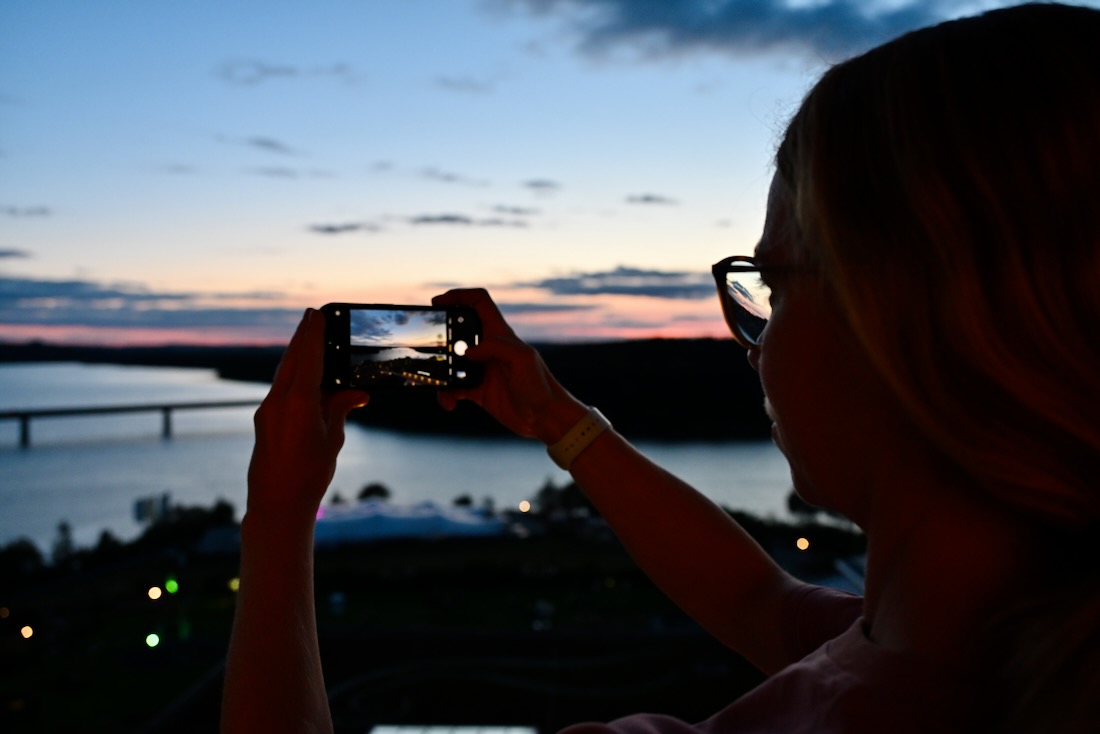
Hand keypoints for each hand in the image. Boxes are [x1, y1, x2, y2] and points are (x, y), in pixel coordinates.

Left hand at [246, 308, 368, 519]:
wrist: (276, 503)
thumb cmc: (309, 474)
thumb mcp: (332, 438)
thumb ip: (340, 408)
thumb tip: (354, 392)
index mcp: (298, 401)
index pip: (309, 357)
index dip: (314, 334)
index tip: (318, 314)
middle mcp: (278, 400)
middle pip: (291, 358)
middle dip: (302, 336)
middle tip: (312, 315)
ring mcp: (268, 410)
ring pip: (283, 372)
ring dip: (296, 354)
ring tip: (307, 338)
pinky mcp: (264, 420)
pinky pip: (280, 388)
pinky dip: (292, 374)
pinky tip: (301, 375)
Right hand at [432, 288, 585, 443]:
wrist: (545, 419)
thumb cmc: (541, 386)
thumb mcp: (523, 359)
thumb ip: (497, 347)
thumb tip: (468, 351)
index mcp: (500, 335)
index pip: (479, 303)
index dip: (459, 296)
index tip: (438, 302)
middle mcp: (489, 349)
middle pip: (457, 331)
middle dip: (439, 337)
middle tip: (426, 348)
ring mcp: (481, 369)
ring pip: (450, 363)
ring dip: (439, 374)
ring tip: (439, 387)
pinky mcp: (477, 390)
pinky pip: (453, 388)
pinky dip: (446, 395)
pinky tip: (450, 404)